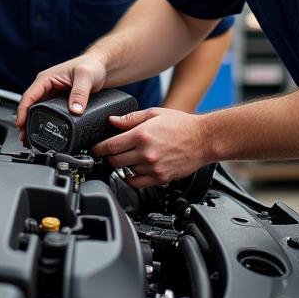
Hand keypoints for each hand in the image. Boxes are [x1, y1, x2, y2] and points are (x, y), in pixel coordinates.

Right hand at [16, 54, 107, 137]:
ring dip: (33, 124)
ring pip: (38, 111)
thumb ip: (80, 93)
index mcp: (46, 78)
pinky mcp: (60, 102)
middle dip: (25, 122)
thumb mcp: (85, 77)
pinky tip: (45, 133)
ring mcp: (53, 95)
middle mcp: (47, 87)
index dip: (23, 112)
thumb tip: (75, 110)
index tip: (21, 125)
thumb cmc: (91, 65)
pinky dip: (45, 123)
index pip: (29, 96)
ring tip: (31, 139)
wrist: (102, 66)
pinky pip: (49, 113)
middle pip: (30, 106)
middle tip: (25, 137)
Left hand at [92, 107, 208, 187]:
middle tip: (112, 152)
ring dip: (123, 166)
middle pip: (114, 161)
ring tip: (130, 157)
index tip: (94, 150)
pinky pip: (136, 183)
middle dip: (110, 156)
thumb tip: (112, 121)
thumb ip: (130, 118)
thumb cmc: (182, 125)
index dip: (98, 149)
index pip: (110, 146)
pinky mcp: (160, 178)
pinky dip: (131, 178)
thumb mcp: (154, 113)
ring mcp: (153, 168)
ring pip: (125, 172)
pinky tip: (134, 169)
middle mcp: (145, 153)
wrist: (204, 139)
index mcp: (141, 135)